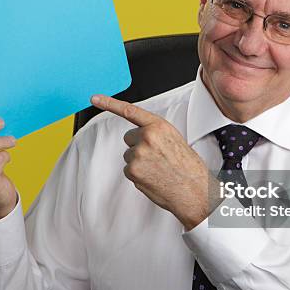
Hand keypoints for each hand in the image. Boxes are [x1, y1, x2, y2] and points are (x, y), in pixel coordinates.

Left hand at [91, 94, 211, 229]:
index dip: (109, 103)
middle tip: (157, 157)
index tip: (95, 98)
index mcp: (159, 126)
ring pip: (129, 155)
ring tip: (158, 169)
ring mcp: (138, 154)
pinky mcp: (132, 170)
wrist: (194, 191)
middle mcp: (147, 137)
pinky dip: (138, 175)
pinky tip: (153, 178)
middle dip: (139, 146)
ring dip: (140, 162)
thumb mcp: (175, 140)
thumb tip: (142, 135)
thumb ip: (156, 133)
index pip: (130, 111)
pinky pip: (129, 170)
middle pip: (129, 138)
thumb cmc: (188, 168)